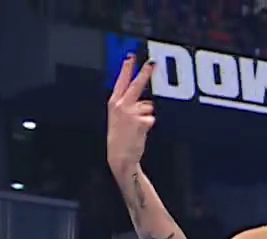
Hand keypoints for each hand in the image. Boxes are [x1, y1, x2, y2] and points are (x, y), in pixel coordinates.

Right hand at [106, 57, 155, 174]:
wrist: (120, 156)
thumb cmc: (120, 137)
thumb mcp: (119, 118)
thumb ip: (128, 106)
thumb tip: (144, 101)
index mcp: (114, 103)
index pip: (121, 81)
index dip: (126, 68)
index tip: (131, 56)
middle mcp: (121, 105)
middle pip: (136, 84)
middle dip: (145, 72)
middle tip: (152, 63)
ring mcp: (131, 113)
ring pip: (148, 107)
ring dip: (146, 116)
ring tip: (136, 127)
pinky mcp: (141, 121)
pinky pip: (151, 118)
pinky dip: (148, 125)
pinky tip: (140, 132)